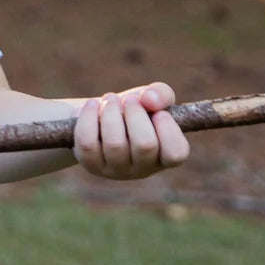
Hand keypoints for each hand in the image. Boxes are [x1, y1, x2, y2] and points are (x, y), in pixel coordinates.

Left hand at [74, 81, 189, 180]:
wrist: (98, 115)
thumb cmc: (134, 109)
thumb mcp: (152, 98)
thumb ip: (161, 94)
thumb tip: (149, 100)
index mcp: (164, 156)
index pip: (176, 154)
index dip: (169, 129)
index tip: (158, 113)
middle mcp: (142, 169)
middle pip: (145, 145)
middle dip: (135, 113)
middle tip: (129, 100)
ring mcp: (115, 170)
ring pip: (115, 144)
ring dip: (111, 112)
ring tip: (109, 99)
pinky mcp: (91, 164)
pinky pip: (88, 142)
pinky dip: (89, 117)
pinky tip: (93, 105)